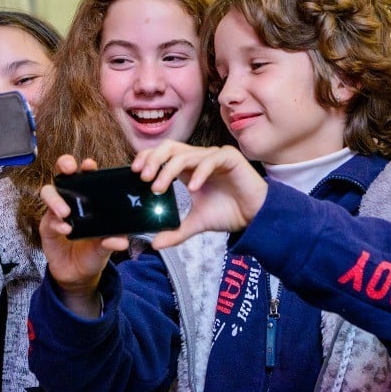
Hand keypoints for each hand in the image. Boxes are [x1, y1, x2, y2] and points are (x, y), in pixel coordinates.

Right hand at [38, 155, 129, 317]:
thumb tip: (122, 240)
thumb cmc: (93, 253)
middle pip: (63, 174)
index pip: (86, 177)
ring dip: (56, 199)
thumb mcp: (106, 247)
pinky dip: (56, 223)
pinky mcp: (47, 226)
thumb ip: (112, 241)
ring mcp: (56, 212)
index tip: (90, 166)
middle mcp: (71, 200)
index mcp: (88, 199)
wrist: (78, 274)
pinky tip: (65, 230)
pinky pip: (48, 219)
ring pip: (48, 192)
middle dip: (64, 165)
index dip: (86, 167)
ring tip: (66, 212)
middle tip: (69, 169)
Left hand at [131, 140, 266, 249]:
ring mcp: (213, 156)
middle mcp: (198, 158)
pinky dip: (200, 172)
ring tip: (159, 187)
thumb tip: (155, 244)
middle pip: (170, 147)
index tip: (135, 173)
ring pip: (186, 154)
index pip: (162, 154)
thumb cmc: (228, 212)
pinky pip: (211, 159)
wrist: (255, 216)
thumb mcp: (197, 223)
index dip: (147, 158)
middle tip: (143, 178)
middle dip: (153, 160)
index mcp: (188, 168)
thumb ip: (176, 231)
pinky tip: (193, 188)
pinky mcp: (230, 157)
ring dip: (169, 170)